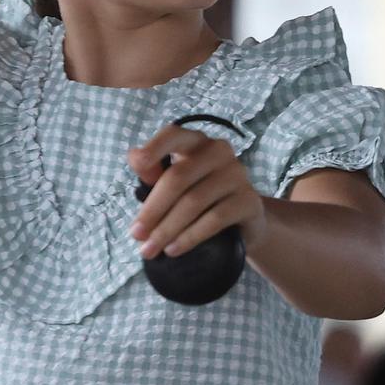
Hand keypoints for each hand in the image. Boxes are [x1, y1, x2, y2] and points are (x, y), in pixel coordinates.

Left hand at [128, 125, 267, 259]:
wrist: (242, 222)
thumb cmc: (200, 198)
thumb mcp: (174, 185)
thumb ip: (154, 173)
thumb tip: (135, 158)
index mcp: (195, 142)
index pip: (173, 135)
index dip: (154, 147)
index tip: (137, 165)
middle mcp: (219, 152)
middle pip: (178, 177)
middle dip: (153, 210)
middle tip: (136, 235)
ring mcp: (237, 175)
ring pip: (194, 201)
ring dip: (167, 229)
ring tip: (151, 249)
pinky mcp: (249, 201)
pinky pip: (215, 219)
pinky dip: (190, 236)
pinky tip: (174, 249)